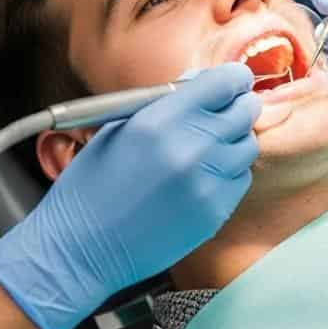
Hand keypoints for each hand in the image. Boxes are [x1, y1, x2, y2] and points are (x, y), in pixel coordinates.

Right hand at [0, 64, 260, 328]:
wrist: (79, 250)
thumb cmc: (92, 184)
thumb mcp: (119, 126)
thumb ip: (166, 101)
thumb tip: (203, 82)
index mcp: (162, 120)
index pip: (225, 82)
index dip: (232, 78)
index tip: (232, 81)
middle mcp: (191, 148)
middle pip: (246, 111)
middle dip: (237, 106)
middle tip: (224, 111)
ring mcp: (206, 183)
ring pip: (248, 145)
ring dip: (234, 140)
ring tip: (208, 146)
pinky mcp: (214, 213)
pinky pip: (241, 178)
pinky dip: (229, 172)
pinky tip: (203, 176)